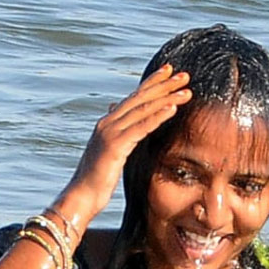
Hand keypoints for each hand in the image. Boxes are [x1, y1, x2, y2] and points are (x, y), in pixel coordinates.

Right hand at [57, 64, 190, 224]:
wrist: (81, 197)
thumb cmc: (96, 180)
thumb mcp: (109, 152)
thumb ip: (116, 132)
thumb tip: (115, 111)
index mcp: (107, 123)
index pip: (133, 98)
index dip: (152, 83)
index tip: (170, 71)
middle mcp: (107, 123)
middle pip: (139, 98)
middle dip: (163, 84)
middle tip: (184, 75)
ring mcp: (109, 132)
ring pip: (142, 109)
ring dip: (166, 97)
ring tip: (186, 90)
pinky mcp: (115, 145)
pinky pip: (141, 127)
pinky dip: (158, 116)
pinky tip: (172, 108)